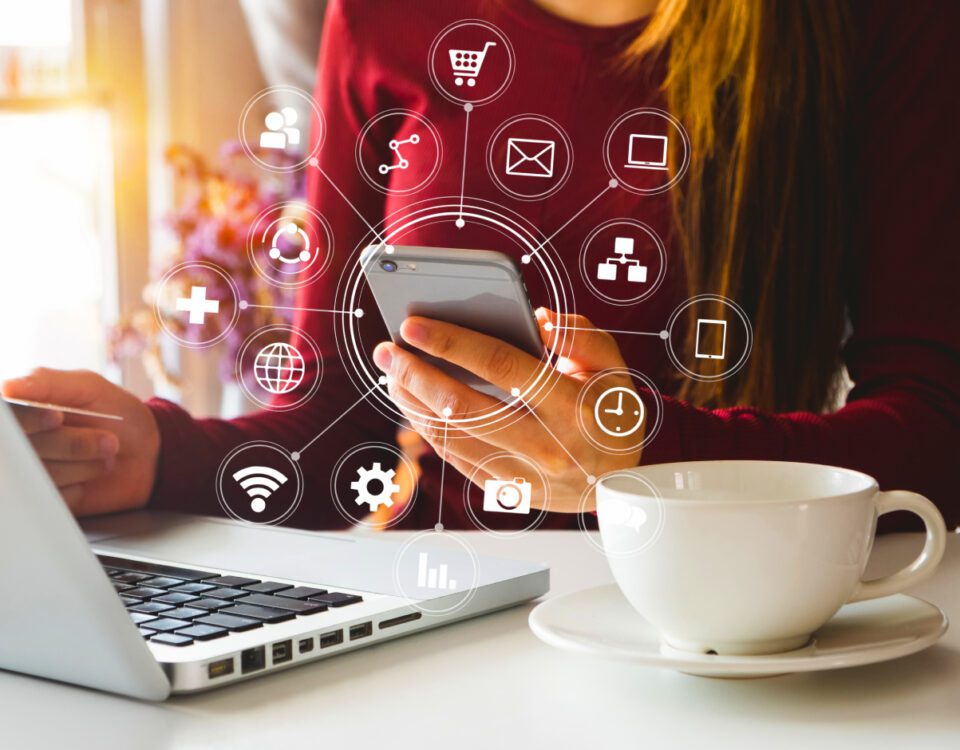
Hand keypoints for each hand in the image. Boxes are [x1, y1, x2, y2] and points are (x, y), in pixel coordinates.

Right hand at [2, 368, 160, 515]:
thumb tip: (8, 387)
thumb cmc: (117, 413)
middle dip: (72, 444)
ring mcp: (32, 472)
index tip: (58, 418)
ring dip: (83, 466)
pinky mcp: (46, 498)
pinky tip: (90, 479)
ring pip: (40, 473)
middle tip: (107, 440)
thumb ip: (50, 383)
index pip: (9, 419)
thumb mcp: (90, 388)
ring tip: (105, 456)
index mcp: (23, 411)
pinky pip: (51, 497)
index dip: (30, 420)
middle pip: (24, 448)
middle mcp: (21, 443)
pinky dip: (78, 487)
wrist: (148, 453)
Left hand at [372, 308, 642, 512]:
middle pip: (464, 406)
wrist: (618, 483)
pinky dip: (428, 429)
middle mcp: (544, 444)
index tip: (414, 324)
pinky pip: (455, 458)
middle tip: (387, 350)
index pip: (502, 366)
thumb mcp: (614, 368)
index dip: (453, 343)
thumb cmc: (610, 414)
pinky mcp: (505, 490)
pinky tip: (413, 404)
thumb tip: (537, 319)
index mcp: (571, 407)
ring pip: (451, 436)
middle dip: (417, 374)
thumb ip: (582, 337)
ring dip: (413, 403)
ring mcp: (522, 473)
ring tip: (392, 373)